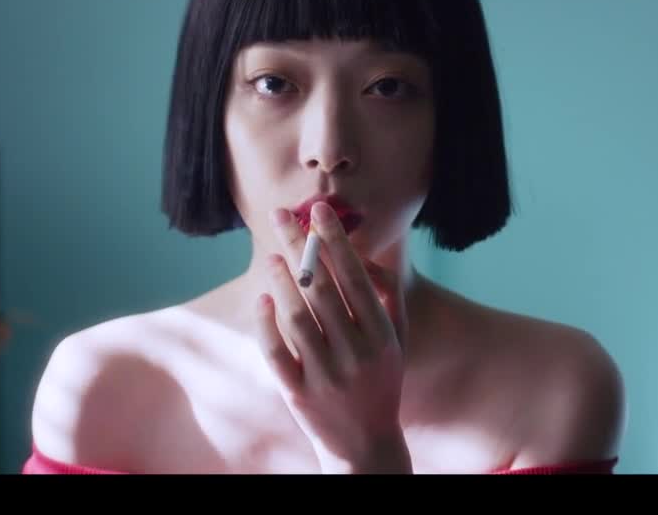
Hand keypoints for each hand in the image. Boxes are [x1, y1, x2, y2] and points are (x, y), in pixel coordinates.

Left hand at [254, 201, 411, 473]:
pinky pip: (277, 354)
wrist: (366, 446)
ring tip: (272, 254)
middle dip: (300, 247)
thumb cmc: (380, 380)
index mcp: (381, 335)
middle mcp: (356, 353)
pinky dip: (267, 325)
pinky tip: (262, 299)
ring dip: (282, 281)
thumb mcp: (395, 339)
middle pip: (322, 289)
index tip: (318, 210)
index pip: (355, 277)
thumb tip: (367, 249)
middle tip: (280, 216)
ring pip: (298, 318)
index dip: (335, 241)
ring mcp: (326, 375)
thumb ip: (386, 295)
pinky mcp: (298, 394)